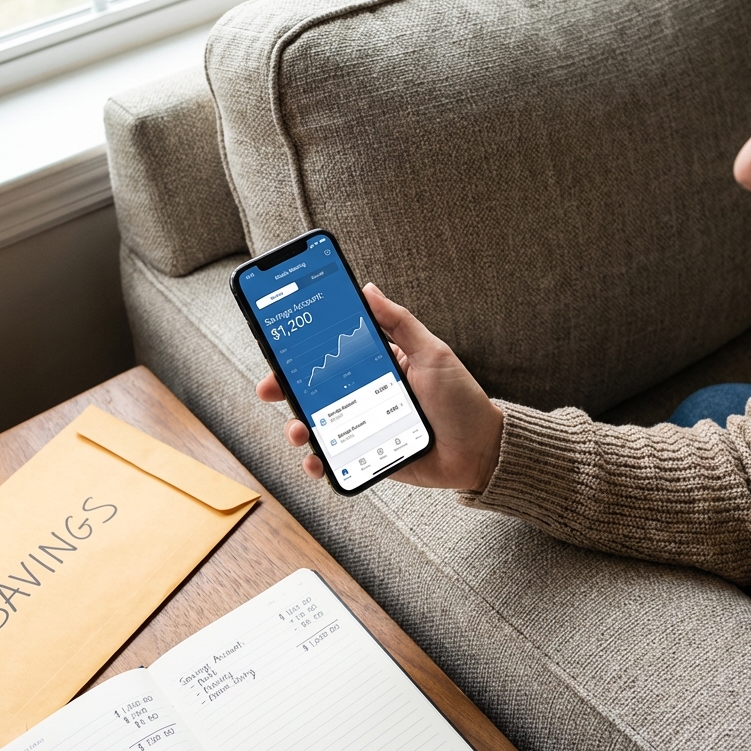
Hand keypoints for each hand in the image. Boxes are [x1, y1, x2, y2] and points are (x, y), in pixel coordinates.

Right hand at [255, 282, 502, 490]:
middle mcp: (365, 396)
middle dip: (284, 389)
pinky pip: (336, 459)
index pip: (331, 354)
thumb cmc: (461, 400)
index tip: (278, 344)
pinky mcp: (368, 458)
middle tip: (268, 388)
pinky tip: (316, 460)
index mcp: (377, 366)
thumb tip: (368, 289)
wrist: (482, 451)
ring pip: (319, 425)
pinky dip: (319, 462)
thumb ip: (400, 323)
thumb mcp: (433, 353)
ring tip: (298, 429)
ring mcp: (364, 428)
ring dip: (297, 427)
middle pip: (314, 390)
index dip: (301, 350)